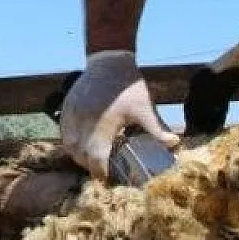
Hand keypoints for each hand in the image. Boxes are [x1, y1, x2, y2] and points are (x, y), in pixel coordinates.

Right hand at [57, 50, 178, 180]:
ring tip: (91, 158)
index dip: (100, 173)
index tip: (107, 179)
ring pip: (69, 145)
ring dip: (78, 155)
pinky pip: (64, 131)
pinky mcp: (67, 107)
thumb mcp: (144, 107)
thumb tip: (174, 143)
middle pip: (79, 155)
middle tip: (101, 170)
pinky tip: (81, 142)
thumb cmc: (128, 86)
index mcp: (103, 125)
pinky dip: (71, 141)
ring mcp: (72, 114)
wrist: (108, 60)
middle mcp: (84, 121)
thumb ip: (156, 128)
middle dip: (89, 166)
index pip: (96, 158)